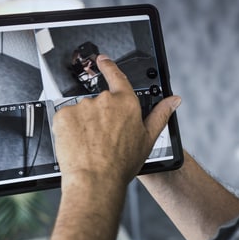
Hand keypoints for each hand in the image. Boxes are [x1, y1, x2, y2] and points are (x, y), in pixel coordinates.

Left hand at [52, 54, 181, 187]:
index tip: (102, 59)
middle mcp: (104, 100)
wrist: (95, 180)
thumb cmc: (121, 164)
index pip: (116, 76)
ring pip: (81, 112)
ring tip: (90, 145)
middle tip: (101, 138)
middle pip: (98, 102)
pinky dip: (69, 130)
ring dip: (83, 124)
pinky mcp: (64, 115)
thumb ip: (161, 114)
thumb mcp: (148, 139)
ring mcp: (83, 107)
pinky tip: (77, 144)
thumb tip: (174, 100)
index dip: (108, 66)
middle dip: (98, 116)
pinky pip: (65, 119)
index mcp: (126, 103)